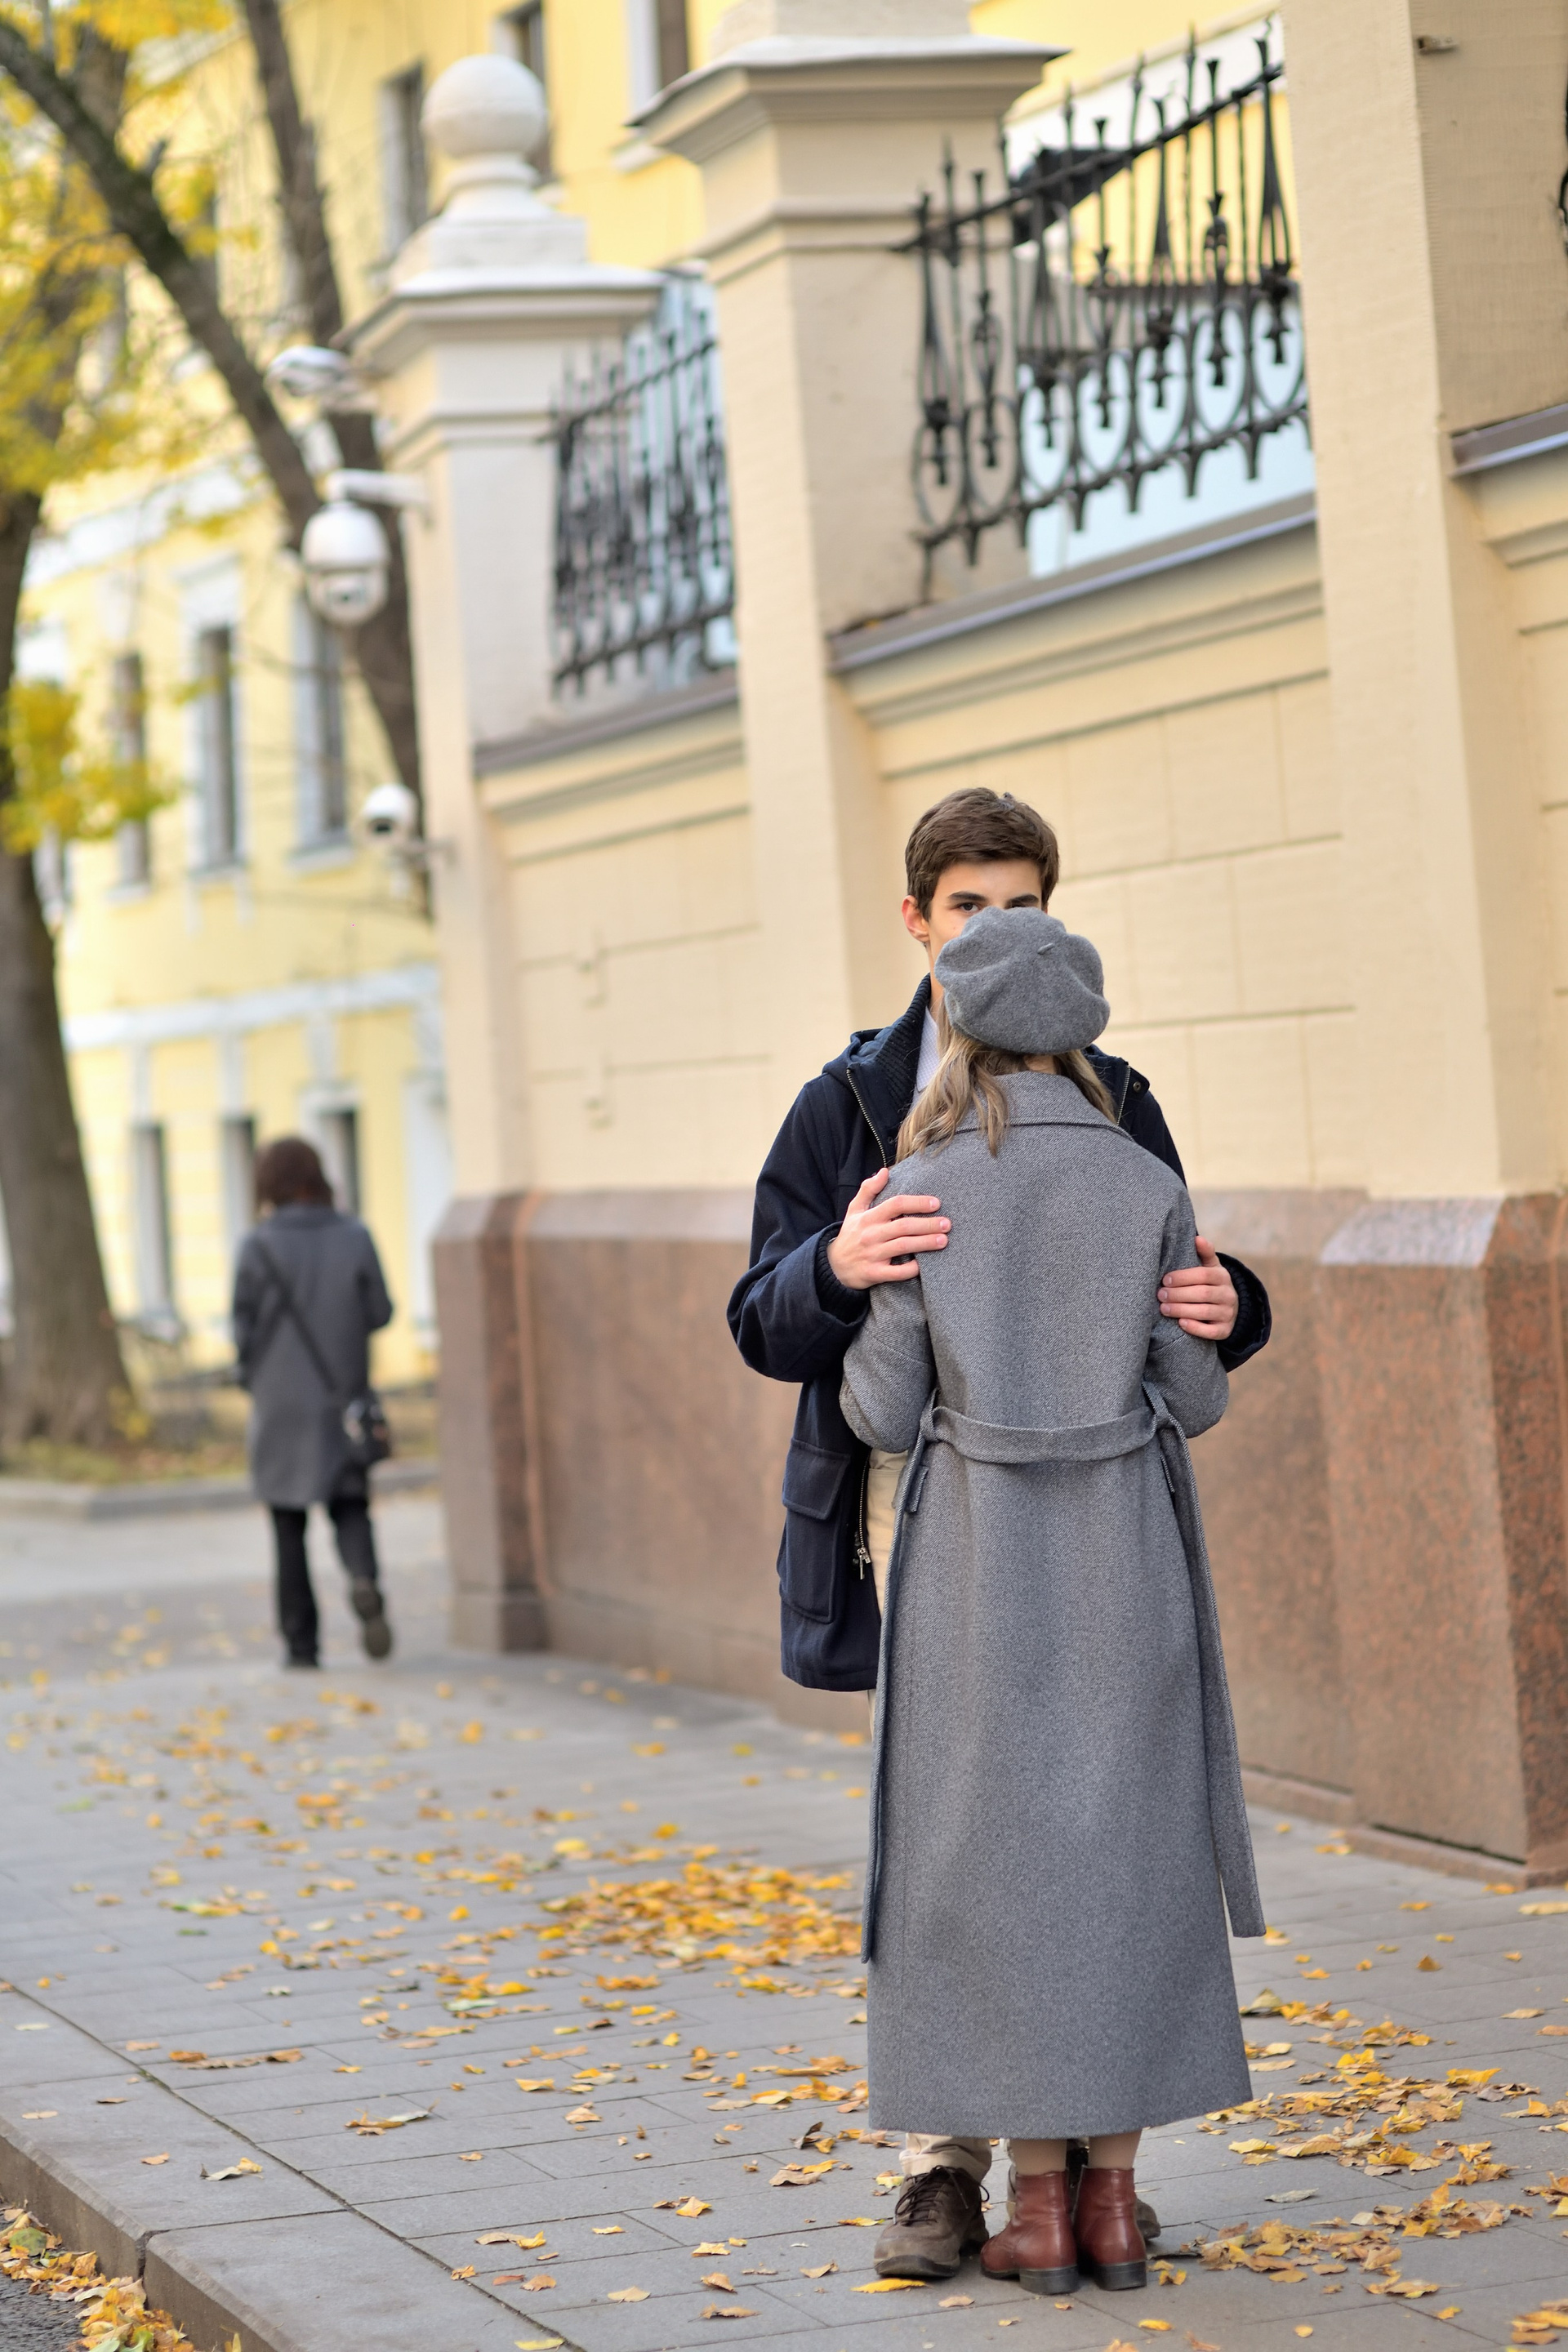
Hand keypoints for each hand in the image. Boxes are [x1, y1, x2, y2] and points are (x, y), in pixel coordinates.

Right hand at [826, 1167, 949, 1289]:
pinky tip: (924, 1266)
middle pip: (904, 1226)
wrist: (834, 1266)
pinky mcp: (874, 1273)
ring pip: (903, 1247)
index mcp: (869, 1217)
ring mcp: (873, 1255)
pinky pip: (896, 1272)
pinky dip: (911, 1269)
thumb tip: (884, 1171)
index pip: (896, 1204)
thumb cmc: (851, 1235)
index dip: (917, 1203)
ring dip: (925, 1243)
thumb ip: (868, 1189)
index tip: (936, 1203)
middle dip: (928, 1224)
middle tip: (947, 1224)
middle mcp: (871, 1235)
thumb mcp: (854, 1210)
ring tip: (944, 1241)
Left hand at [1158, 1235, 1236, 1340]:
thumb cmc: (1210, 1283)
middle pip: (1202, 1294)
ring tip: (1164, 1308)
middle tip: (1160, 1295)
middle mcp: (1228, 1294)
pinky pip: (1211, 1332)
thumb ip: (1204, 1253)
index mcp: (1222, 1276)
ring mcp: (1228, 1313)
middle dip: (1178, 1295)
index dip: (1183, 1277)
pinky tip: (1181, 1323)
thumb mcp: (1210, 1267)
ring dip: (1182, 1310)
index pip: (1203, 1275)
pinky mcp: (1225, 1330)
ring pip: (1205, 1312)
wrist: (1228, 1307)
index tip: (1165, 1279)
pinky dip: (1196, 1328)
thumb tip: (1197, 1238)